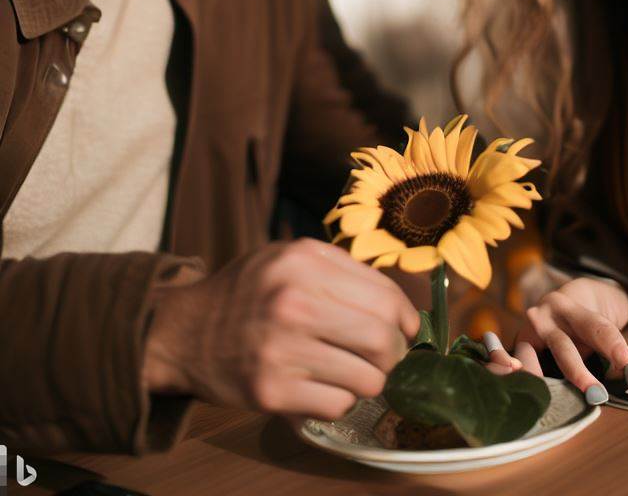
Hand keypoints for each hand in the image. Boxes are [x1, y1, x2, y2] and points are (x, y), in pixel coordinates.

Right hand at [142, 238, 419, 423]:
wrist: (185, 331)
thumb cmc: (249, 292)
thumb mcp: (290, 257)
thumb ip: (342, 270)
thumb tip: (400, 304)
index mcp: (304, 262)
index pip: (385, 298)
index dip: (406, 318)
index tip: (406, 328)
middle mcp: (293, 303)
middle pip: (382, 340)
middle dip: (393, 353)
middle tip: (384, 355)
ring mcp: (281, 350)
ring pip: (367, 379)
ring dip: (368, 379)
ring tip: (352, 369)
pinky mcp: (271, 391)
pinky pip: (337, 405)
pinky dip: (340, 399)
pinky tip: (323, 384)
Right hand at [485, 276, 627, 398]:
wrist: (554, 306)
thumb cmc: (580, 323)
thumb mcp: (596, 327)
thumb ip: (608, 351)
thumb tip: (626, 383)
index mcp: (572, 308)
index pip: (598, 329)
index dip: (615, 349)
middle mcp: (546, 316)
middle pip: (564, 347)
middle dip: (578, 373)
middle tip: (596, 395)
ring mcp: (526, 332)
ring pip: (529, 356)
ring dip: (539, 380)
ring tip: (548, 403)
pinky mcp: (515, 348)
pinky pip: (506, 362)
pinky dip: (512, 377)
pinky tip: (518, 395)